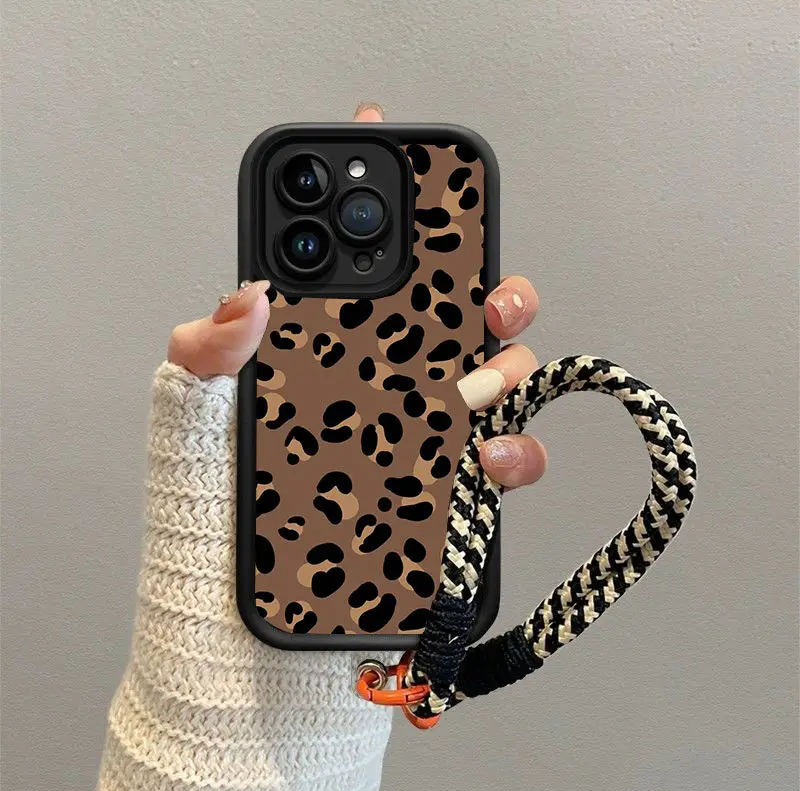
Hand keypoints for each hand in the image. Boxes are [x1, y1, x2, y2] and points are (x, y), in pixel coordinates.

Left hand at [168, 104, 546, 492]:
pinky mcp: (450, 478)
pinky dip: (516, 449)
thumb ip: (213, 345)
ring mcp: (428, 421)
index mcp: (337, 335)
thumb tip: (249, 294)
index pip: (368, 258)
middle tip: (482, 292)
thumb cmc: (217, 475)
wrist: (236, 561)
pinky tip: (488, 451)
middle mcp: (393, 369)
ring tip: (484, 380)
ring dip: (512, 363)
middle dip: (489, 279)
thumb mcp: (205, 399)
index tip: (384, 139)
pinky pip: (509, 455)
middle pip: (463, 303)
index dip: (379, 191)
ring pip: (504, 370)